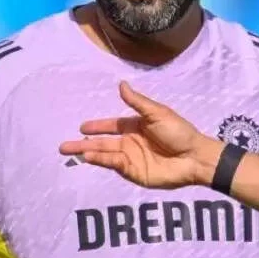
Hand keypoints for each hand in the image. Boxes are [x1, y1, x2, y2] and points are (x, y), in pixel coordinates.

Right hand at [58, 81, 221, 189]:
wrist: (194, 156)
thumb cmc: (179, 131)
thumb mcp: (157, 113)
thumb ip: (137, 102)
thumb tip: (121, 84)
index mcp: (135, 127)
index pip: (111, 127)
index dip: (97, 126)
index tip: (81, 127)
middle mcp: (130, 143)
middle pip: (102, 143)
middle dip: (83, 144)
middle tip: (64, 147)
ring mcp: (132, 159)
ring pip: (105, 155)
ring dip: (89, 153)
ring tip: (74, 152)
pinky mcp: (135, 173)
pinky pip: (115, 165)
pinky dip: (102, 161)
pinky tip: (91, 157)